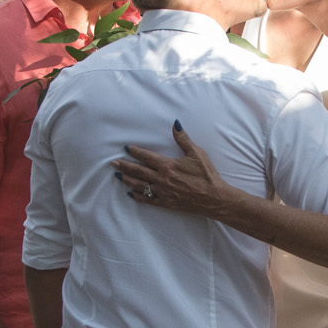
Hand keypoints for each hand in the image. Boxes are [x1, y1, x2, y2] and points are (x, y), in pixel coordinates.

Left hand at [115, 124, 235, 215]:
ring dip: (127, 180)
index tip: (126, 148)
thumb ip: (183, 139)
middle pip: (138, 171)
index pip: (146, 157)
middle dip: (125, 166)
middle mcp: (162, 179)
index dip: (135, 152)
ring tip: (118, 176)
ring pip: (140, 185)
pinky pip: (147, 200)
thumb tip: (175, 124)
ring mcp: (162, 192)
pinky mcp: (166, 203)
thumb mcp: (197, 153)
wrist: (214, 198)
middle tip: (113, 163)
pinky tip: (130, 193)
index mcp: (168, 166)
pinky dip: (137, 196)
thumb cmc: (207, 175)